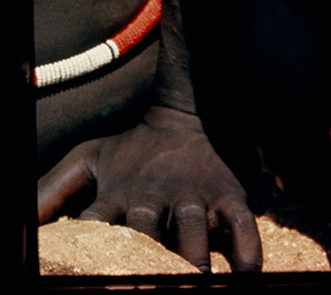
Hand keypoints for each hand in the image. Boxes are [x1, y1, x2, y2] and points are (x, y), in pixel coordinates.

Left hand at [37, 105, 261, 272]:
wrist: (184, 114)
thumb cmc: (128, 151)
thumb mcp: (86, 161)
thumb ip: (50, 192)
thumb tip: (21, 227)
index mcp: (118, 194)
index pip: (97, 227)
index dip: (93, 252)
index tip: (89, 271)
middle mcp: (155, 197)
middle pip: (146, 231)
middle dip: (145, 260)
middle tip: (146, 283)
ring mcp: (195, 196)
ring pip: (194, 229)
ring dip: (194, 257)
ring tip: (196, 281)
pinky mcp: (228, 195)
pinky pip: (242, 223)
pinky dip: (247, 249)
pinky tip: (246, 275)